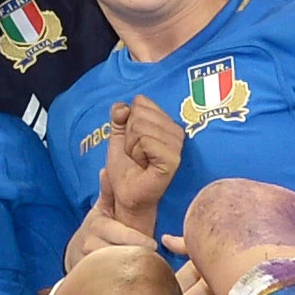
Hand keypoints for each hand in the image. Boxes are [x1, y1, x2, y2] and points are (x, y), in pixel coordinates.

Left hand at [96, 95, 184, 231]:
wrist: (126, 193)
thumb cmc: (126, 166)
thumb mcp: (118, 135)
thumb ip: (119, 116)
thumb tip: (123, 107)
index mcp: (165, 122)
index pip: (141, 101)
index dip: (128, 121)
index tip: (134, 141)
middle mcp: (175, 130)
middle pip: (139, 113)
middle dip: (129, 135)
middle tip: (136, 153)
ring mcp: (176, 145)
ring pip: (140, 127)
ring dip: (131, 146)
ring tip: (140, 160)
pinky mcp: (172, 159)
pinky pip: (145, 141)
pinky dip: (137, 153)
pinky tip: (144, 165)